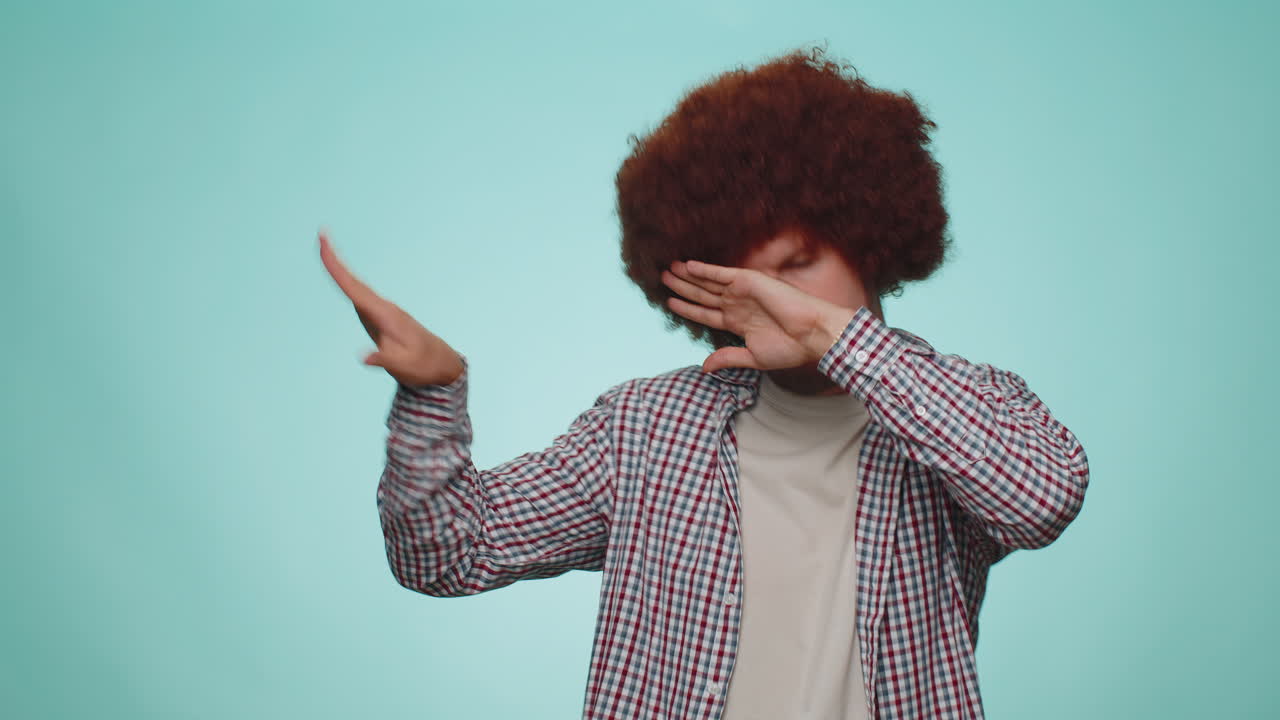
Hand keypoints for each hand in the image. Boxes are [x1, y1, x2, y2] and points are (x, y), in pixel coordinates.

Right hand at [319, 230, 463, 386]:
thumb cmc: (423, 365)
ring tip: (325, 249)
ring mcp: (382, 310)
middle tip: (321, 235)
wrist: (441, 363)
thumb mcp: (405, 367)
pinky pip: (360, 294)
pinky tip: (342, 276)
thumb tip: (364, 357)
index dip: (338, 268)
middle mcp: (383, 307)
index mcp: (386, 315)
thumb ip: (384, 360)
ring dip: (340, 268)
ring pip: (356, 285)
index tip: (326, 246)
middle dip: (335, 259)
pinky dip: (347, 282)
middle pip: (353, 280)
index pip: (355, 288)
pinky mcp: (381, 316)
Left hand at [661, 259, 855, 372]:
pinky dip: (704, 270)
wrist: (811, 334)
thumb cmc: (790, 349)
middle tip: (661, 280)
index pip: (706, 314)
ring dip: (688, 277)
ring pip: (708, 283)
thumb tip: (704, 366)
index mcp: (738, 323)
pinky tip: (687, 266)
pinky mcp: (749, 281)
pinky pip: (721, 274)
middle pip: (703, 295)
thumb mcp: (753, 357)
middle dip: (682, 288)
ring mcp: (742, 292)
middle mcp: (738, 305)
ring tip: (668, 270)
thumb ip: (727, 357)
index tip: (670, 304)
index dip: (688, 308)